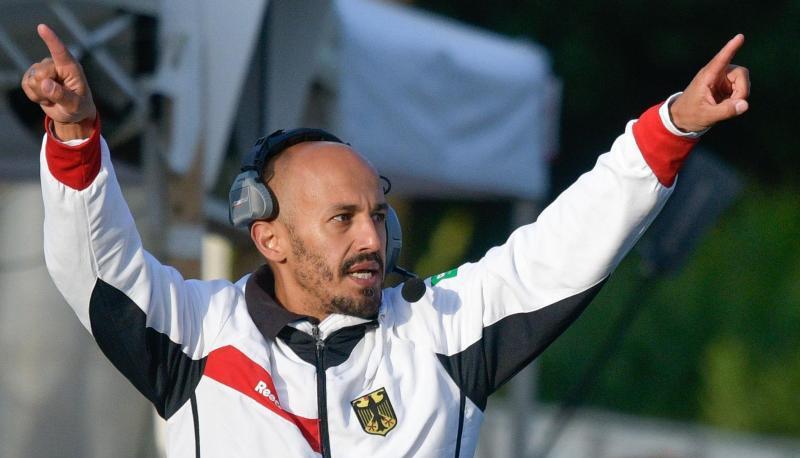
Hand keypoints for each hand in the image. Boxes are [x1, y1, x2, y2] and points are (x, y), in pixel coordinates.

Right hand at [20, 24, 95, 139]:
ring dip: (41, 94)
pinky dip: (34, 96)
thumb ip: (62, 95)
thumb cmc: (79, 107)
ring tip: (54, 97)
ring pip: (32, 80)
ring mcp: (43, 68)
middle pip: (41, 73)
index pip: (60, 52)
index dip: (51, 40)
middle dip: (46, 89)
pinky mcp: (33, 75)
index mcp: (71, 68)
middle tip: (59, 97)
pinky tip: (45, 97)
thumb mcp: (75, 106)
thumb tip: (45, 83)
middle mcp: (56, 64)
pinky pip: (26, 85)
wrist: (72, 113)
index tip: (42, 27)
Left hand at [670, 34, 749, 132]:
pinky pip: (741, 89)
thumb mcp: (707, 116)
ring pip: (743, 81)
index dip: (731, 48)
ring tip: (724, 106)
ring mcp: (722, 79)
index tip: (740, 37)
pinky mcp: (726, 86)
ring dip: (740, 95)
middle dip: (742, 90)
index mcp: (707, 77)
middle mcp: (716, 74)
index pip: (721, 60)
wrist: (682, 117)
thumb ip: (725, 111)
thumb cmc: (690, 114)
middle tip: (734, 105)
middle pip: (741, 73)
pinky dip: (738, 98)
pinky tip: (725, 104)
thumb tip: (745, 104)